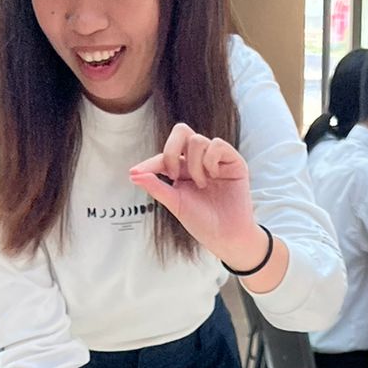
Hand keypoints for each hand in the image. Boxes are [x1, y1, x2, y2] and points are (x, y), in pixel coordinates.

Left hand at [130, 126, 261, 269]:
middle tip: (173, 174)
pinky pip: (217, 145)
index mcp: (183, 170)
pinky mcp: (233, 160)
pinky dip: (211, 160)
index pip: (164, 156)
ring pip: (197, 140)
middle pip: (181, 131)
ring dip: (194, 165)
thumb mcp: (175, 204)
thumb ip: (156, 187)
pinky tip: (214, 175)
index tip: (135, 172)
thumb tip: (133, 175)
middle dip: (171, 149)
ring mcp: (216, 159)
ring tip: (201, 185)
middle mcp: (199, 160)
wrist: (226, 236)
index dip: (150, 163)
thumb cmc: (202, 222)